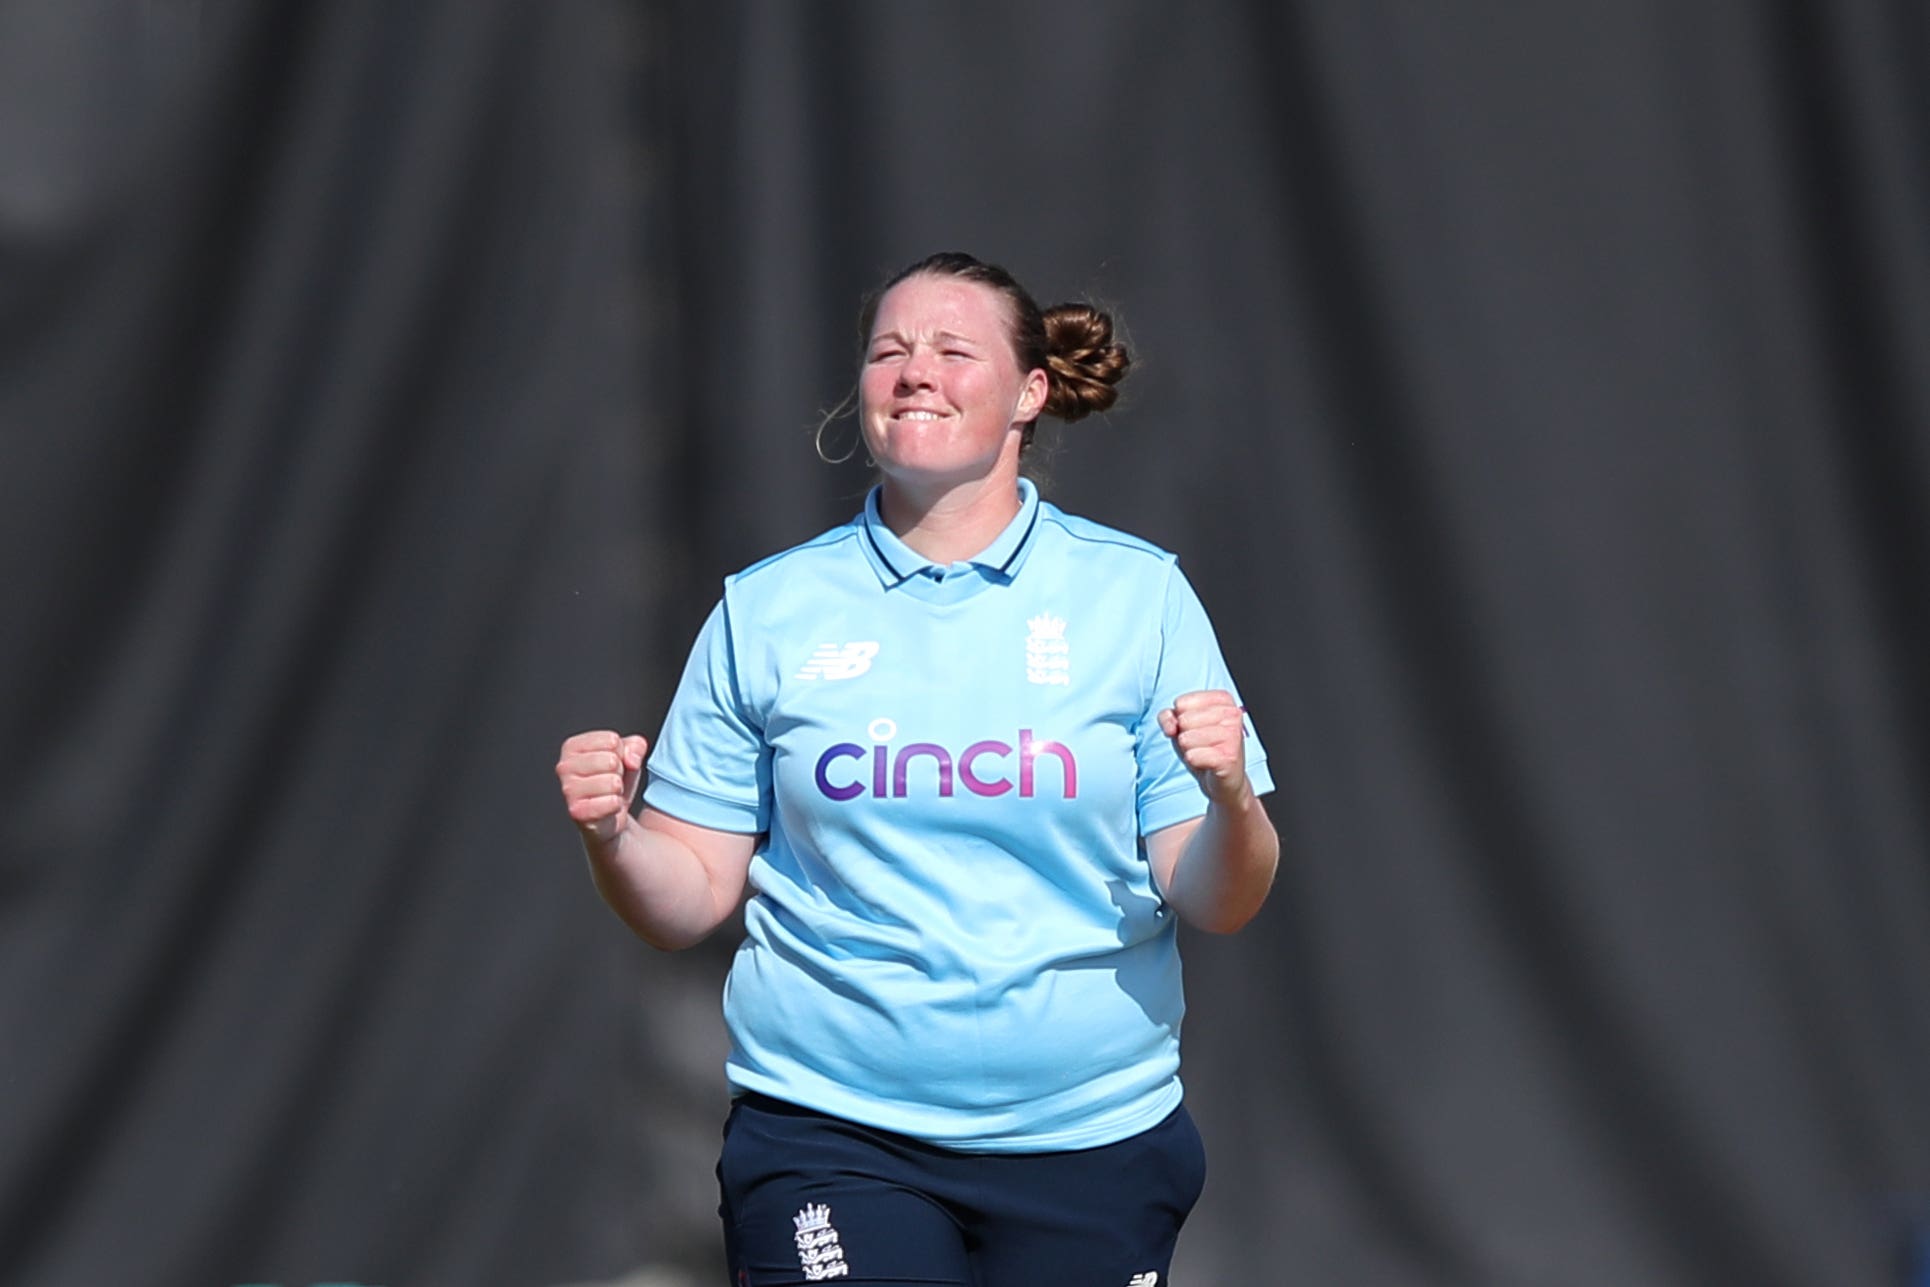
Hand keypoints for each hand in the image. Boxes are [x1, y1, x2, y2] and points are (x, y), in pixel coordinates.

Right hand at [556, 730, 649, 846]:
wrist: (610, 816)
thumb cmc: (614, 781)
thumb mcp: (628, 756)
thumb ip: (635, 746)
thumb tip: (631, 758)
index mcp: (572, 747)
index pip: (612, 741)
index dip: (621, 753)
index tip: (612, 763)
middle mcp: (564, 766)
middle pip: (611, 760)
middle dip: (620, 772)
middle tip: (611, 781)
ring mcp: (568, 790)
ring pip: (612, 782)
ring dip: (618, 790)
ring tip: (608, 793)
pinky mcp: (577, 812)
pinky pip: (611, 802)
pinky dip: (616, 805)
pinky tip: (608, 807)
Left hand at [1157, 690, 1250, 805]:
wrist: (1221, 780)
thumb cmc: (1203, 748)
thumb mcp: (1180, 727)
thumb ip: (1168, 717)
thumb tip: (1171, 727)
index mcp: (1223, 699)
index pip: (1181, 703)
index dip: (1180, 720)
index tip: (1195, 729)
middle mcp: (1232, 713)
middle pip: (1183, 720)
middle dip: (1185, 736)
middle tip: (1201, 744)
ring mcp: (1233, 735)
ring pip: (1186, 739)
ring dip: (1190, 750)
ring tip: (1205, 753)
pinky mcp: (1229, 757)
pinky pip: (1192, 756)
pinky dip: (1194, 762)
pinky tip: (1207, 763)